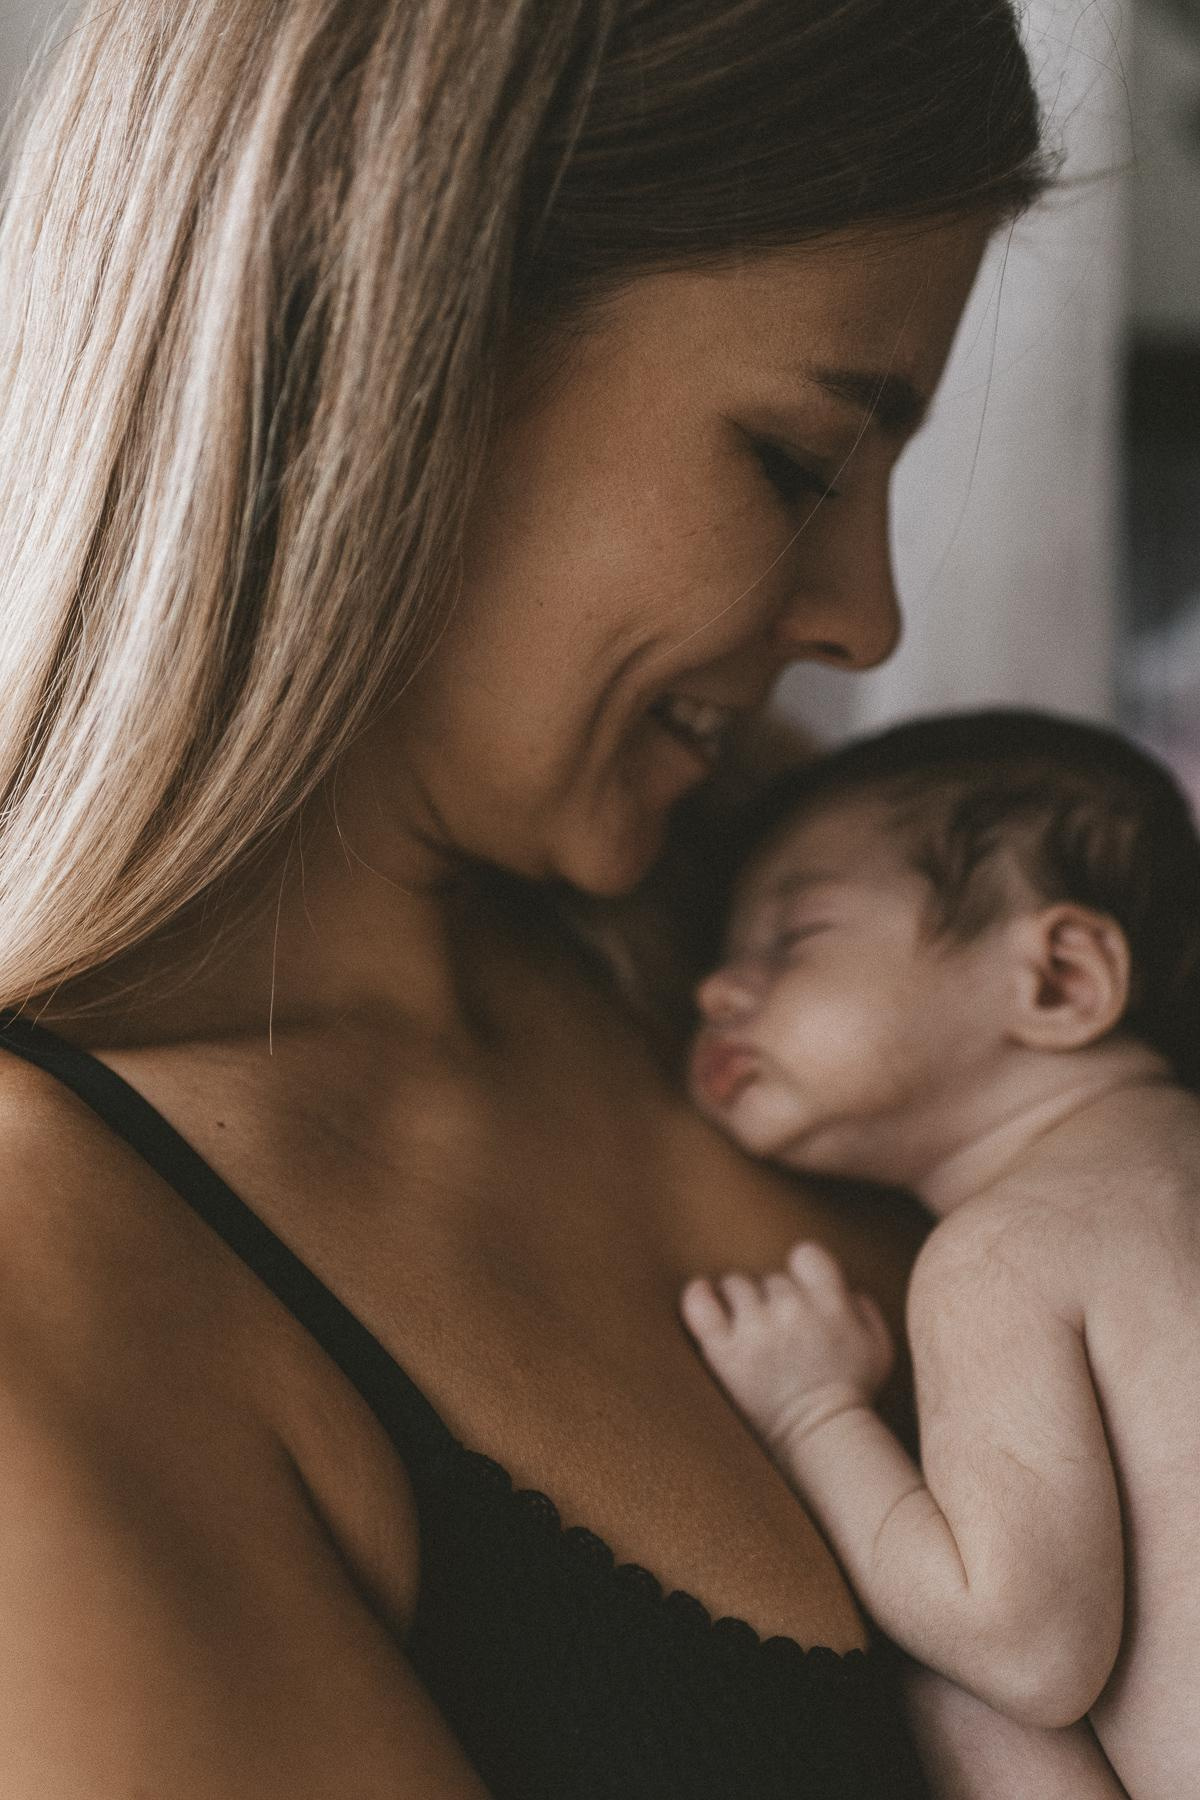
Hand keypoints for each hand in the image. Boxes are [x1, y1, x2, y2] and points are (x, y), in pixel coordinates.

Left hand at [680, 1240, 894, 1451]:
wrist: (821, 1437)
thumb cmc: (852, 1393)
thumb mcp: (878, 1346)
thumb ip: (862, 1307)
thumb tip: (844, 1287)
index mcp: (830, 1303)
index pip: (805, 1254)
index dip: (802, 1271)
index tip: (801, 1293)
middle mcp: (792, 1310)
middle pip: (770, 1278)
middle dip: (773, 1299)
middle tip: (779, 1330)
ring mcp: (756, 1330)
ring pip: (736, 1285)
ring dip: (741, 1301)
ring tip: (750, 1327)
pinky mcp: (725, 1353)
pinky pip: (700, 1306)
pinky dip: (698, 1295)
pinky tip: (702, 1292)